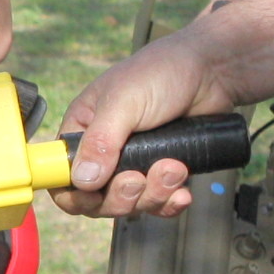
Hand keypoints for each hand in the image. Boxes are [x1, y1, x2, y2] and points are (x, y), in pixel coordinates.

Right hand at [52, 39, 239, 218]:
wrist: (212, 70)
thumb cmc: (161, 72)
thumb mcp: (124, 102)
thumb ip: (100, 141)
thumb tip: (82, 180)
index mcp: (83, 130)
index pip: (61, 176)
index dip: (73, 194)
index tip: (95, 194)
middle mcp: (104, 151)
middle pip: (97, 200)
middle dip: (121, 196)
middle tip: (140, 178)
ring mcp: (135, 163)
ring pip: (132, 204)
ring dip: (153, 195)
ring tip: (174, 168)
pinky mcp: (162, 172)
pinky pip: (159, 203)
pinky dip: (170, 203)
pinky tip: (183, 191)